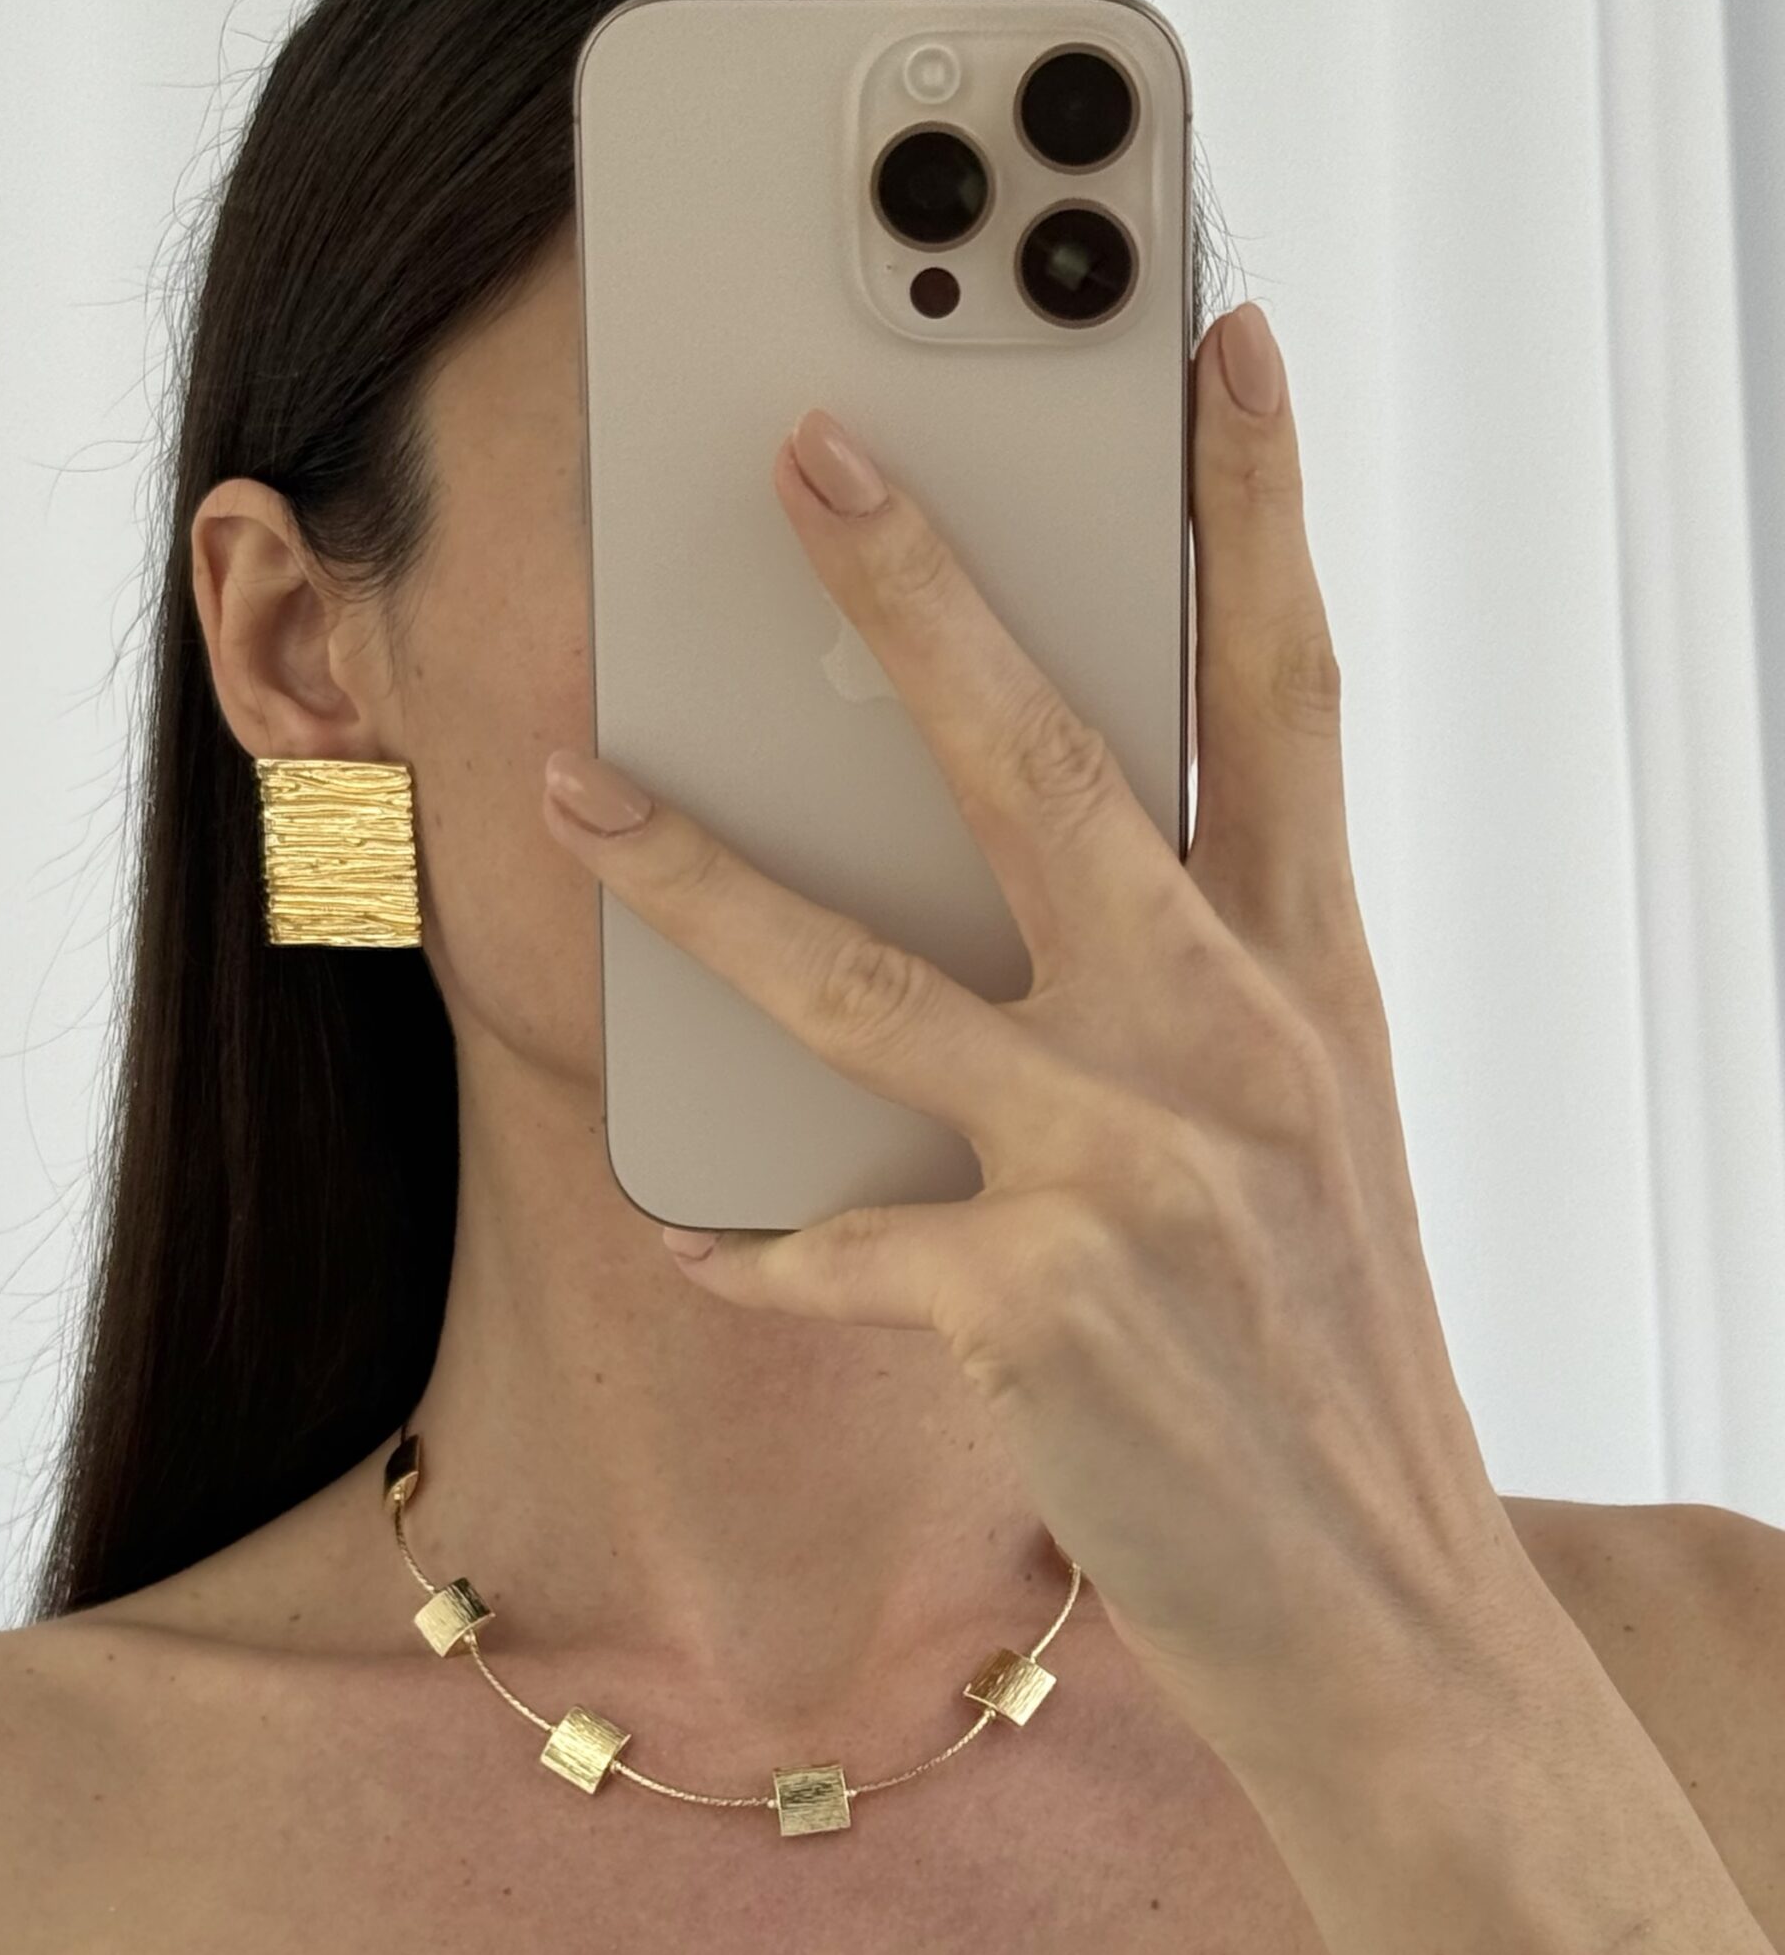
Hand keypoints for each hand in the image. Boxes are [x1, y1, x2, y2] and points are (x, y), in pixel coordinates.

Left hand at [540, 304, 1536, 1765]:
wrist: (1385, 1618)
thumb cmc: (1326, 1358)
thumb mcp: (1310, 1131)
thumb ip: (1201, 977)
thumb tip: (1060, 845)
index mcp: (1309, 978)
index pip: (1284, 695)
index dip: (1254, 507)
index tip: (1215, 336)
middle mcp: (1231, 1042)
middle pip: (1051, 767)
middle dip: (918, 592)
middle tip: (806, 444)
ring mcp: (1137, 1171)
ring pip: (868, 977)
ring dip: (700, 872)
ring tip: (568, 775)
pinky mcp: (1044, 1307)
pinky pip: (840, 1243)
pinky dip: (756, 1236)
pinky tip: (684, 1226)